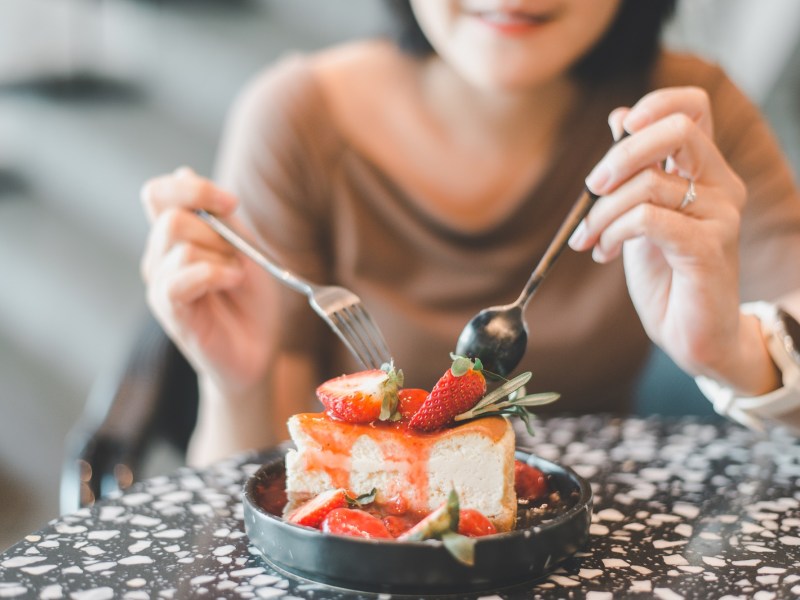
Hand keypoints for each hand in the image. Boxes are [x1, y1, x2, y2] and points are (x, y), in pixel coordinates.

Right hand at [140, 167, 277, 398]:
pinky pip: (178, 277)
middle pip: (172, 216)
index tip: (230, 203)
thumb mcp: (245, 248)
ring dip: (220, 255)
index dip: (192, 188)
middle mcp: (160, 256)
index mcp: (176, 237)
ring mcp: (161, 283)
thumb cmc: (251, 302)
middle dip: (216, 231)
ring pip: (178, 242)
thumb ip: (219, 216)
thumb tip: (184, 170)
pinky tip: (231, 282)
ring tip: (236, 277)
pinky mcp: (169, 310)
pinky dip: (213, 273)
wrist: (258, 350)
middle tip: (237, 257)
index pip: (158, 193)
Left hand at [568, 87, 776, 394]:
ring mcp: (720, 216)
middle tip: (591, 188)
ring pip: (648, 184)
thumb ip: (634, 171)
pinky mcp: (708, 247)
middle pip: (677, 130)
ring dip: (601, 213)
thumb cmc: (666, 276)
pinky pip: (648, 219)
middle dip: (620, 155)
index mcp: (705, 172)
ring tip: (589, 240)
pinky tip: (604, 253)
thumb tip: (619, 117)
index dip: (655, 104)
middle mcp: (721, 186)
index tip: (619, 129)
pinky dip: (614, 232)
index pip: (694, 108)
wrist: (691, 335)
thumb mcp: (639, 214)